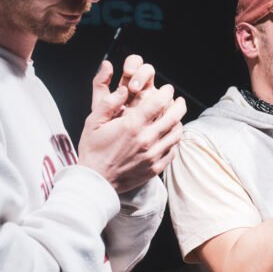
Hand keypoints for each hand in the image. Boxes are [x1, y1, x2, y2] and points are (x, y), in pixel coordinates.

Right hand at [79, 61, 187, 192]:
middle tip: (179, 101)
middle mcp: (146, 140)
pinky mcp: (155, 168)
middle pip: (174, 117)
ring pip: (176, 134)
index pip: (158, 102)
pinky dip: (173, 141)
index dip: (166, 92)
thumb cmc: (93, 151)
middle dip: (179, 105)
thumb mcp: (93, 122)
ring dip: (178, 122)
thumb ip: (108, 103)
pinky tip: (168, 136)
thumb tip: (124, 89)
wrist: (95, 182)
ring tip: (175, 117)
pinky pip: (172, 151)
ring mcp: (153, 155)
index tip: (167, 89)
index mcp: (132, 126)